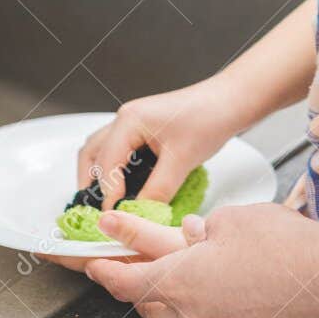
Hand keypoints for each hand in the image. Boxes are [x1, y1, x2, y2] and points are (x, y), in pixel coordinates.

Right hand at [76, 80, 243, 208]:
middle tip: (97, 210)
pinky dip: (115, 168)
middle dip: (89, 183)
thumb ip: (158, 190)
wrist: (229, 101)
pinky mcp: (144, 128)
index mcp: (129, 120)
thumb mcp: (182, 160)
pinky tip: (126, 186)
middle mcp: (126, 118)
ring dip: (100, 175)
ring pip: (102, 149)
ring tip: (107, 201)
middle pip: (91, 153)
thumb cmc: (208, 118)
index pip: (105, 163)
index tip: (113, 216)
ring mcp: (134, 121)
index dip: (107, 194)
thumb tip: (140, 215)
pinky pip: (119, 149)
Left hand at [87, 203, 318, 317]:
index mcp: (181, 281)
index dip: (107, 272)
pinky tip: (240, 300)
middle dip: (146, 287)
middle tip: (148, 267)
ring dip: (187, 304)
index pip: (128, 281)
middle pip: (153, 307)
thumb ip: (199, 231)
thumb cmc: (287, 246)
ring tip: (209, 278)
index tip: (95, 265)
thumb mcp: (232, 220)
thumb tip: (187, 235)